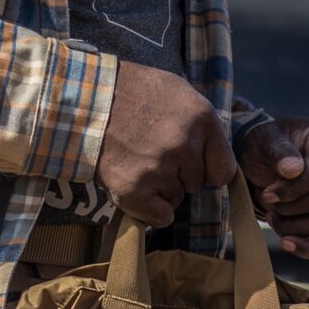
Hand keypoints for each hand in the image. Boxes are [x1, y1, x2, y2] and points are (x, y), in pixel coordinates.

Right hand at [97, 62, 236, 226]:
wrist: (84, 98)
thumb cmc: (133, 92)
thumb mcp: (179, 91)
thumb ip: (203, 124)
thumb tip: (216, 153)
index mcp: (202, 120)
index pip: (224, 170)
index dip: (208, 169)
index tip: (194, 163)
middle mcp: (184, 146)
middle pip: (197, 184)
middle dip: (179, 174)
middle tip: (153, 152)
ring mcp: (159, 169)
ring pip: (176, 199)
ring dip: (160, 188)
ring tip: (137, 161)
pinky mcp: (134, 189)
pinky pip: (160, 217)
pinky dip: (148, 209)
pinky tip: (134, 185)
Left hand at [238, 115, 308, 258]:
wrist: (267, 160)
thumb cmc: (266, 146)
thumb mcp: (264, 139)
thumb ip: (278, 150)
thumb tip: (293, 170)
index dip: (292, 189)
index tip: (267, 194)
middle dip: (291, 208)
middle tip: (268, 203)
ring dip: (295, 228)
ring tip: (273, 217)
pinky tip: (286, 243)